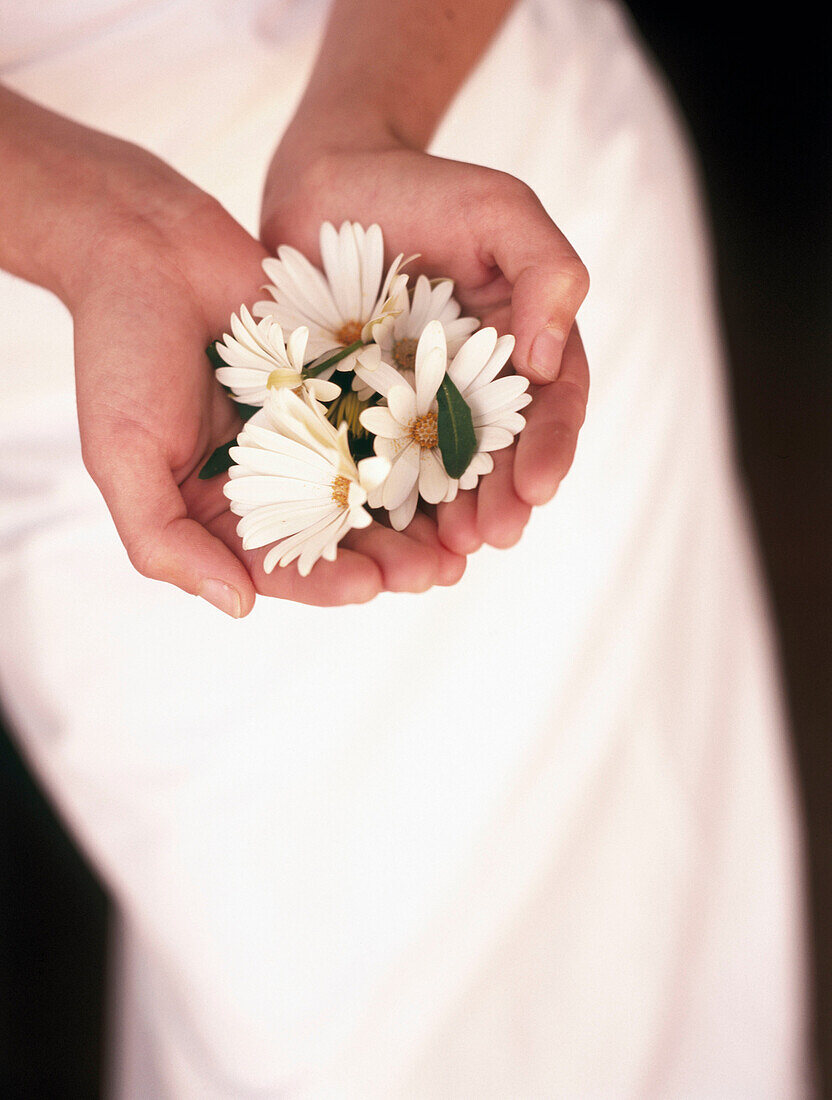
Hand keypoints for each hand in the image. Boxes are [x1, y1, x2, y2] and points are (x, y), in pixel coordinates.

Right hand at [64, 143, 463, 613]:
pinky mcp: (346, 383)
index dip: (326, 582)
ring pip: (377, 485)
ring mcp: (316, 430)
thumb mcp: (123, 456)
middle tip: (435, 572)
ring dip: (418, 516)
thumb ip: (165, 539)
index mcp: (224, 508)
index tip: (368, 587)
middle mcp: (277, 478)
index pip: (281, 564)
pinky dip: (423, 441)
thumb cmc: (121, 353)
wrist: (148, 245)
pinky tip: (460, 458)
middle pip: (342, 534)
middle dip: (389, 558)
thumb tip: (237, 606)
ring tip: (461, 536)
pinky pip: (391, 418)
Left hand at [261, 139, 589, 553]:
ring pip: (437, 477)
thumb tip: (548, 358)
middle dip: (499, 502)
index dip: (550, 451)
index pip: (550, 409)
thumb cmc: (422, 190)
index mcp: (522, 350)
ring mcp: (413, 408)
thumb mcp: (500, 211)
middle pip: (497, 458)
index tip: (539, 486)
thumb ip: (546, 270)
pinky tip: (377, 538)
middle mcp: (473, 390)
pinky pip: (370, 467)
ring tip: (446, 554)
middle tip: (491, 536)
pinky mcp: (355, 416)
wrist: (327, 184)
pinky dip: (378, 506)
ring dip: (446, 521)